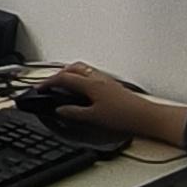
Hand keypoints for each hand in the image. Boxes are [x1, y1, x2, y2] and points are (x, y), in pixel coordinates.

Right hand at [40, 63, 173, 141]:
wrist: (146, 117)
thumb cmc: (124, 116)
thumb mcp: (93, 118)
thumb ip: (74, 113)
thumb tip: (60, 110)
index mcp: (90, 84)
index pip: (64, 78)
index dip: (48, 82)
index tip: (40, 88)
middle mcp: (98, 78)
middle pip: (73, 68)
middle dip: (59, 74)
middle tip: (50, 84)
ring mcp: (106, 80)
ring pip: (83, 70)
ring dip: (71, 74)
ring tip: (64, 85)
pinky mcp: (112, 86)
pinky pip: (92, 76)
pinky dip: (81, 78)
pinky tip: (83, 90)